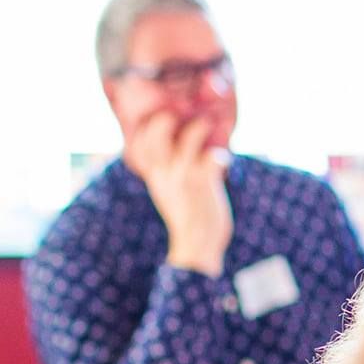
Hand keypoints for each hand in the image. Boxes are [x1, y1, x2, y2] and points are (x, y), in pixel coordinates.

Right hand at [121, 110, 231, 276]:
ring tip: (209, 128)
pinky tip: (223, 161)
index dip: (150, 124)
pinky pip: (215, 156)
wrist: (195, 247)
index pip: (140, 140)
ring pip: (190, 136)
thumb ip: (167, 169)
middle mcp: (165, 172)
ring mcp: (184, 176)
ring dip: (203, 128)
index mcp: (154, 174)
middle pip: (157, 130)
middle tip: (184, 116)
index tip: (164, 117)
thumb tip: (178, 146)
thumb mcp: (167, 190)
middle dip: (170, 117)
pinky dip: (222, 156)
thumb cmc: (186, 216)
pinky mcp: (204, 183)